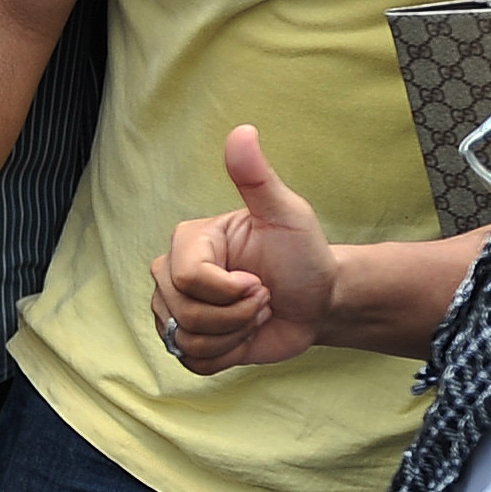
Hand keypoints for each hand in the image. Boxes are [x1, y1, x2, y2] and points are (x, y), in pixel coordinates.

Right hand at [150, 124, 334, 375]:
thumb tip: (242, 131)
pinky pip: (192, 360)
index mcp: (189, 242)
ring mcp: (175, 310)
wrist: (319, 301)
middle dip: (235, 314)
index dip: (229, 290)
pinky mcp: (186, 341)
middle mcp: (172, 275)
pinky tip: (242, 336)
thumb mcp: (287, 215)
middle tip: (262, 297)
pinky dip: (226, 355)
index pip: (187, 278)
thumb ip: (257, 178)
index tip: (260, 281)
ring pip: (186, 338)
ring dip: (233, 335)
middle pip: (183, 312)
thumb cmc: (304, 255)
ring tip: (254, 315)